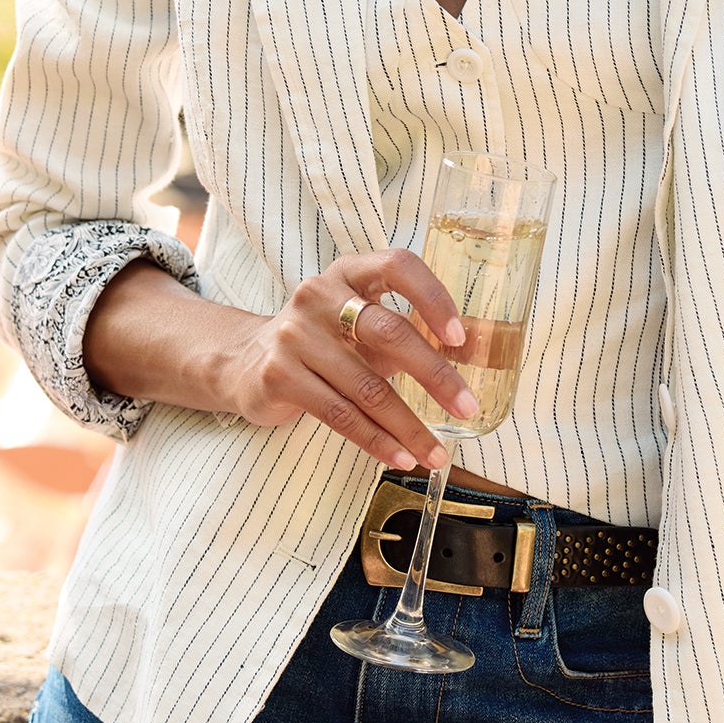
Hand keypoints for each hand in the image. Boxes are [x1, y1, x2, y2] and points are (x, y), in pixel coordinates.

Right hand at [218, 251, 478, 471]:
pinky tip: (400, 456)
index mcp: (350, 273)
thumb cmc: (326, 341)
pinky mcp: (278, 375)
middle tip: (466, 406)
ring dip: (408, 426)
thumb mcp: (363, 326)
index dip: (432, 297)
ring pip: (366, 387)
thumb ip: (409, 333)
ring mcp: (294, 335)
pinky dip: (376, 440)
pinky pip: (339, 414)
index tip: (459, 337)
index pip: (397, 266)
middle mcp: (318, 295)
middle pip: (388, 332)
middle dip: (434, 375)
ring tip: (437, 453)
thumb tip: (475, 355)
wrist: (248, 362)